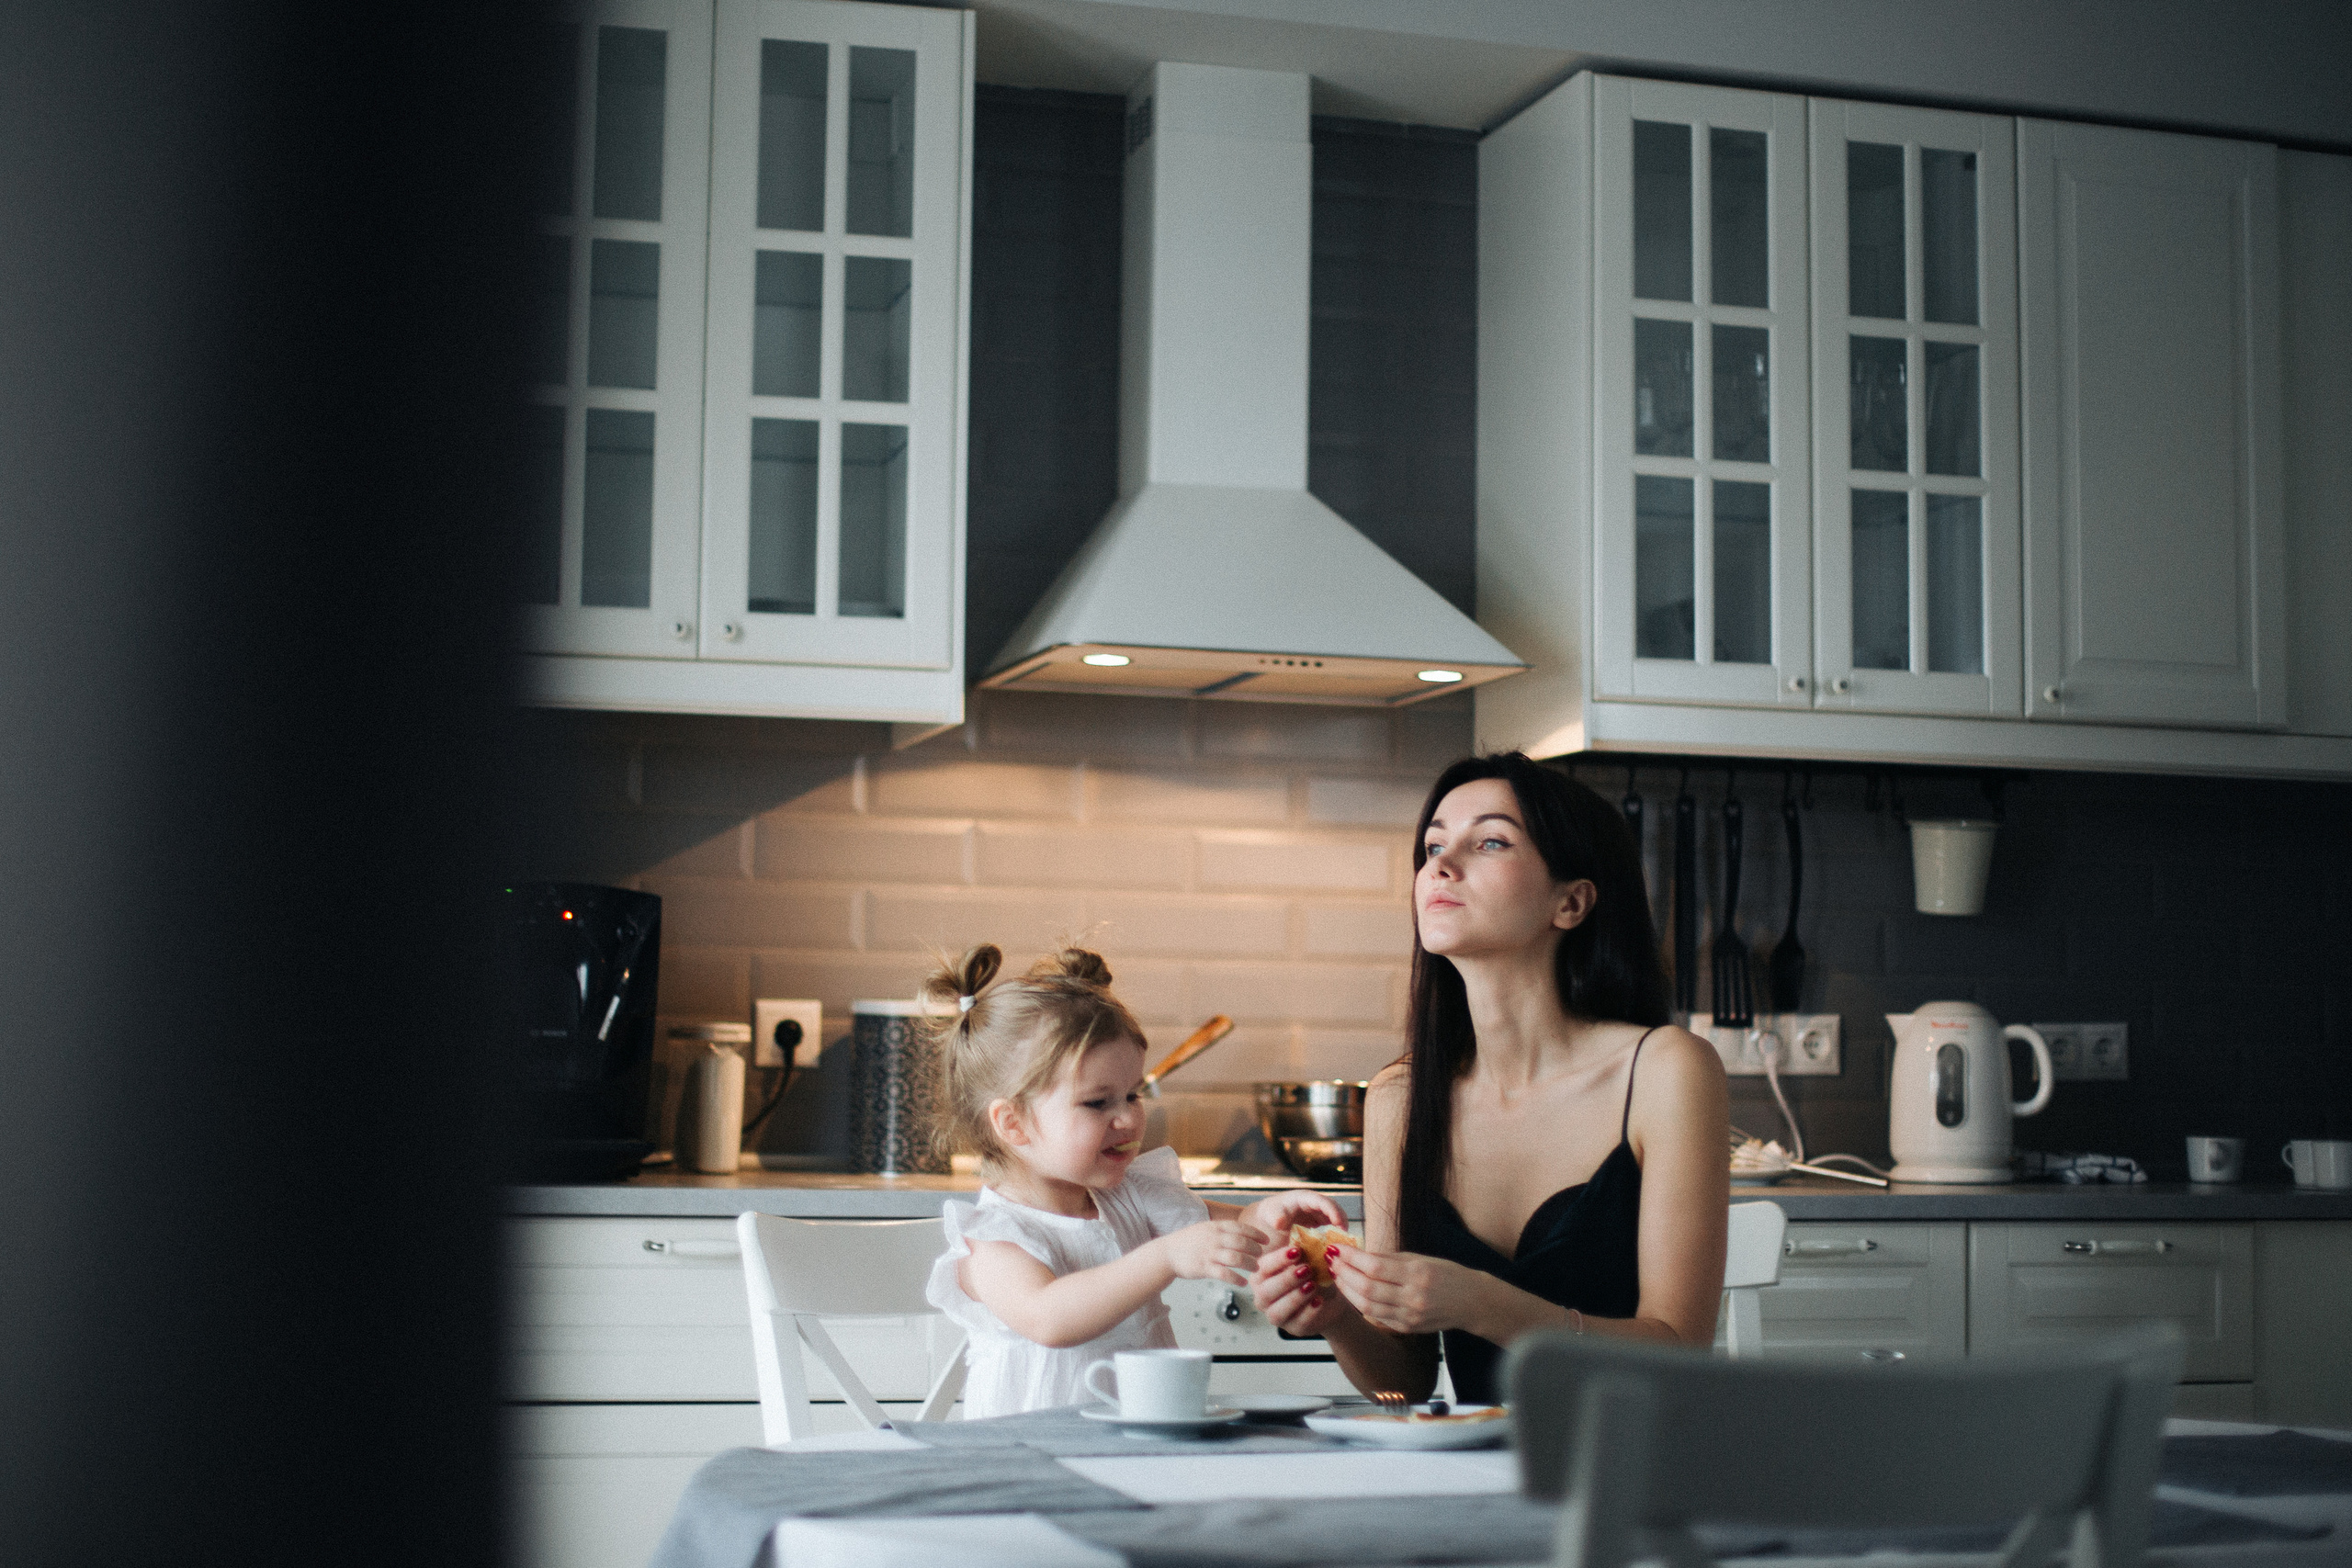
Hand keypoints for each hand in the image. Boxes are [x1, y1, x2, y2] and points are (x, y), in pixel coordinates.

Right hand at [1157, 1218, 1267, 1288]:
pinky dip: (1236, 1279)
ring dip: (1249, 1264)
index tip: (1266, 1240)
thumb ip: (1223, 1230)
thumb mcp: (1205, 1229)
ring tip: (1255, 1269)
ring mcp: (1209, 1253)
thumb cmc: (1189, 1242)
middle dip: (1255, 1250)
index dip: (1256, 1234)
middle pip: (1242, 1243)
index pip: (1241, 1227)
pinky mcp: (1203, 1268)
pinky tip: (1243, 1283)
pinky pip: (1224, 1274)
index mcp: (1215, 1227)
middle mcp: (1214, 1238)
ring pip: (1236, 1258)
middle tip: (1262, 1256)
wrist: (1167, 1252)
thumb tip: (1243, 1233)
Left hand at [1239, 1190, 1347, 1239]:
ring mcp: (1316, 1211)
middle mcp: (1313, 1203)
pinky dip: (1335, 1234)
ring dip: (1340, 1229)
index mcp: (1303, 1197)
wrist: (1266, 1218)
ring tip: (1343, 1244)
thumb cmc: (1269, 1214)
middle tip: (1346, 1238)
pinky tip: (1335, 1247)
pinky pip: (1330, 1225)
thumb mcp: (1270, 1215)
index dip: (1333, 1211)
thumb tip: (1280, 1223)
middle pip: (1333, 1208)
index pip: (1322, 1201)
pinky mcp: (1318, 1220)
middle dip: (1342, 1221)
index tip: (1340, 1224)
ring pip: (1334, 1217)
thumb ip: (1276, 1218)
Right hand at [1250, 1239, 1350, 1336]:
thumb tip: (1303, 1238)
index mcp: (1262, 1277)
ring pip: (1277, 1312)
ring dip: (1295, 1297)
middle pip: (1265, 1292)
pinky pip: (1297, 1323)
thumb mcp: (1307, 1259)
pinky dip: (1309, 1312)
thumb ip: (1302, 1251)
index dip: (1278, 1260)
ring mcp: (1276, 1316)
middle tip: (1306, 1269)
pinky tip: (1318, 1300)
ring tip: (1313, 1285)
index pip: (1262, 1268)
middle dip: (1286, 1280)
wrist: (1329, 1297)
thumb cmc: (1312, 1274)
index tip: (1297, 1251)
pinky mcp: (1294, 1329)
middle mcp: (1263, 1298)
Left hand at [1328, 1242, 1491, 1336]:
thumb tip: (1359, 1253)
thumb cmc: (1447, 1274)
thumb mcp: (1421, 1258)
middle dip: (1344, 1273)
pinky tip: (1352, 1292)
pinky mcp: (1408, 1327)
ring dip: (1348, 1290)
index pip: (1375, 1266)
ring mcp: (1410, 1316)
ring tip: (1337, 1276)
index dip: (1351, 1257)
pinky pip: (1377, 1316)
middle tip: (1331, 1261)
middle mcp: (1413, 1297)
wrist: (1472, 1302)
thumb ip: (1389, 1258)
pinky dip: (1361, 1303)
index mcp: (1418, 1274)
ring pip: (1368, 1305)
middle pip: (1367, 1288)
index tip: (1336, 1248)